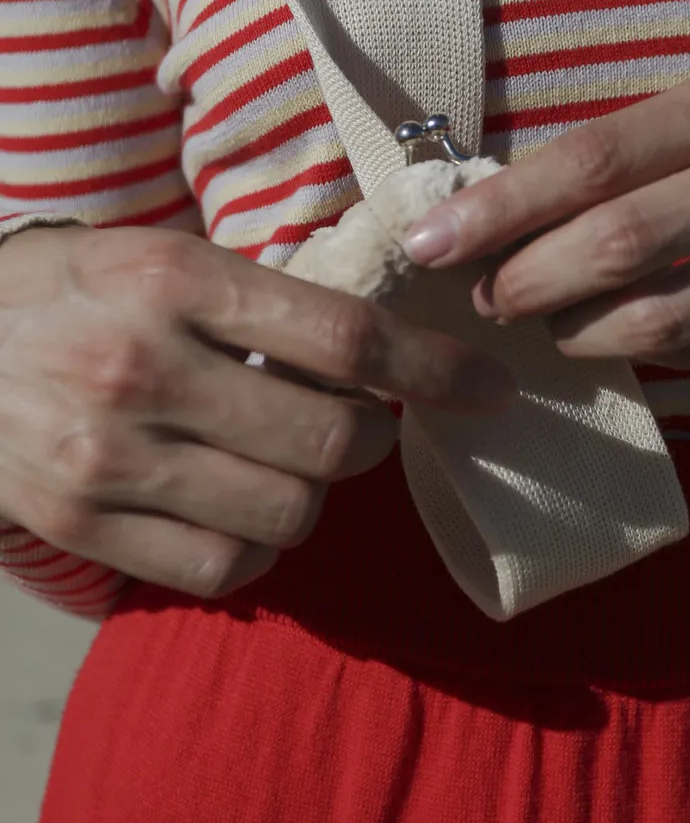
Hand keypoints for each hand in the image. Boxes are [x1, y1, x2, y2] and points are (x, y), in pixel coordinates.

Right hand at [0, 225, 511, 596]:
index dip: (437, 370)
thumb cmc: (66, 291)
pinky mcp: (82, 524)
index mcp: (170, 280)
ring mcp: (108, 458)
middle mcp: (142, 370)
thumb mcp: (156, 254)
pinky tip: (241, 507)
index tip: (490, 386)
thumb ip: (260, 296)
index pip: (345, 340)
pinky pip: (227, 567)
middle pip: (331, 443)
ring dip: (317, 493)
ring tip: (291, 462)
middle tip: (362, 422)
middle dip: (375, 439)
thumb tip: (384, 347)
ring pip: (290, 513)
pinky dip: (258, 545)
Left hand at [402, 64, 689, 367]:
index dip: (503, 207)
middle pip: (622, 242)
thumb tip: (505, 208)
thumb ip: (632, 150)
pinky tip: (610, 344)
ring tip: (541, 326)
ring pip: (666, 317)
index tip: (433, 238)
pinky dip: (646, 356)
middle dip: (528, 280)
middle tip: (483, 297)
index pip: (595, 158)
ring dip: (580, 332)